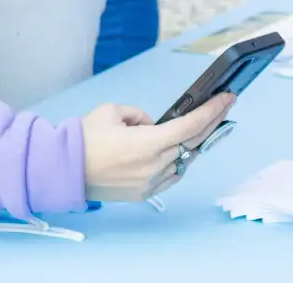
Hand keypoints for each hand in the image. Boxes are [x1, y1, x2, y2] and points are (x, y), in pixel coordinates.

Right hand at [81, 94, 234, 202]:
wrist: (66, 168)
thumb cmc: (86, 138)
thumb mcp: (112, 111)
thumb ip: (139, 115)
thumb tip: (151, 124)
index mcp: (147, 143)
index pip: (190, 126)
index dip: (212, 111)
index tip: (226, 99)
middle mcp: (154, 165)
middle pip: (193, 143)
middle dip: (212, 123)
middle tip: (225, 107)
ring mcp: (151, 182)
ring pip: (184, 161)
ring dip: (193, 143)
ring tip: (201, 126)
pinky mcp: (144, 192)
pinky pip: (171, 175)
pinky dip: (177, 160)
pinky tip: (179, 149)